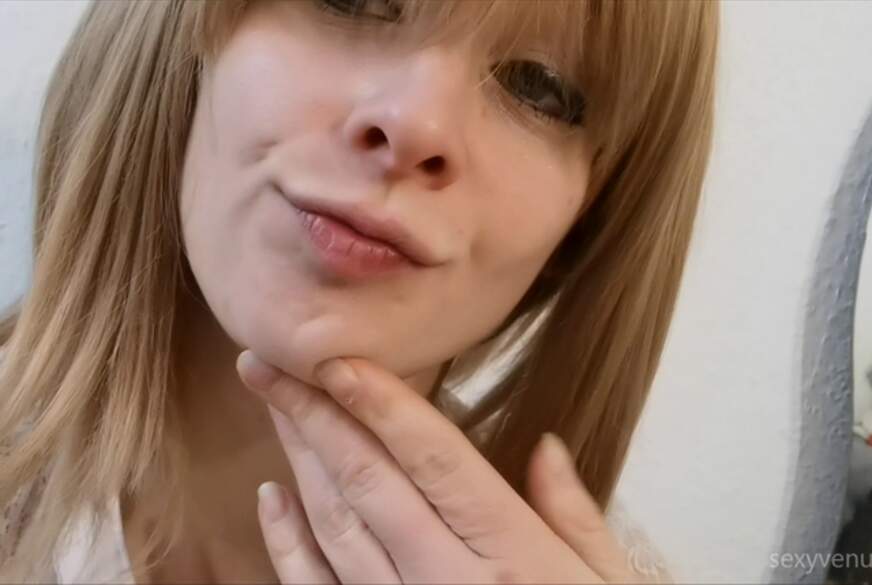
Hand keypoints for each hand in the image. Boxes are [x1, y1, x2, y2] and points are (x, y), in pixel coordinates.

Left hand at [237, 351, 654, 583]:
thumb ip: (576, 517)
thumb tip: (547, 446)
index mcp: (513, 555)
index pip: (436, 460)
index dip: (381, 405)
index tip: (335, 358)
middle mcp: (450, 583)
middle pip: (370, 483)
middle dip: (315, 417)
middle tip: (269, 365)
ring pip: (337, 529)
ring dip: (299, 463)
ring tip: (274, 407)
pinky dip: (286, 545)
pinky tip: (269, 497)